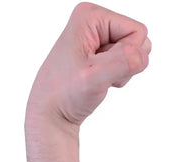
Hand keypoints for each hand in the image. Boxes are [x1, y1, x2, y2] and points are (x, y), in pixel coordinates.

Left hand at [24, 2, 151, 129]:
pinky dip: (117, 77)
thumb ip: (121, 63)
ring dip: (122, 73)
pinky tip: (97, 82)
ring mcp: (98, 37)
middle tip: (100, 76)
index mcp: (90, 16)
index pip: (138, 31)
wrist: (51, 114)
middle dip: (126, 64)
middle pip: (138, 40)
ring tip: (97, 79)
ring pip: (134, 53)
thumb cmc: (65, 95)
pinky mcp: (101, 53)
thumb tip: (142, 54)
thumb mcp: (93, 79)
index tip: (102, 69)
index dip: (128, 56)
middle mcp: (94, 21)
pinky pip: (126, 62)